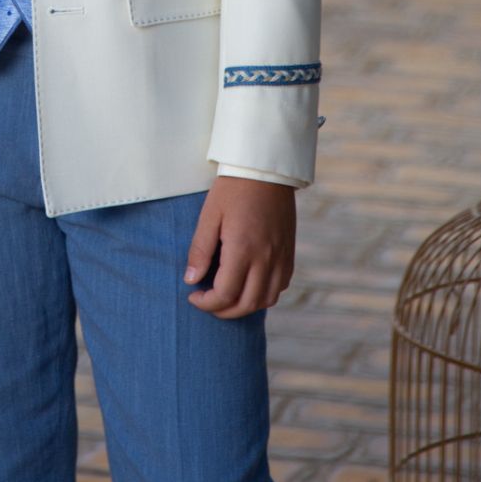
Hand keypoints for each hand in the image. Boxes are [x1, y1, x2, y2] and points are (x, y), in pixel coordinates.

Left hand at [183, 177, 295, 317]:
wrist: (266, 170)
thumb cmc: (233, 189)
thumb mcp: (209, 215)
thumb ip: (200, 250)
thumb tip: (190, 279)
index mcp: (243, 249)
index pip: (225, 294)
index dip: (207, 303)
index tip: (193, 296)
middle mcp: (266, 258)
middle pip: (247, 304)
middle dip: (223, 311)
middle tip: (207, 302)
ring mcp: (281, 257)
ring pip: (266, 300)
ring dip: (245, 306)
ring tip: (227, 297)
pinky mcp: (290, 253)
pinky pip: (280, 286)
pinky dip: (264, 294)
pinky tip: (249, 285)